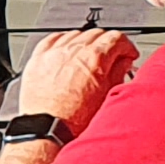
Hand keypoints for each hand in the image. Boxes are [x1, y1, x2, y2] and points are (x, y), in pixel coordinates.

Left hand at [16, 27, 134, 135]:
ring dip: (85, 42)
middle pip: (96, 33)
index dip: (126, 46)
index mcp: (94, 58)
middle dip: (108, 43)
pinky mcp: (37, 60)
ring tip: (89, 56)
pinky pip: (51, 40)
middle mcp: (73, 51)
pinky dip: (62, 41)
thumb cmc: (74, 119)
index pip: (116, 38)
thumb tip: (124, 61)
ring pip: (74, 34)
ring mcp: (53, 53)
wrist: (47, 130)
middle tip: (112, 56)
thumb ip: (118, 72)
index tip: (127, 54)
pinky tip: (66, 49)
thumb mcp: (107, 94)